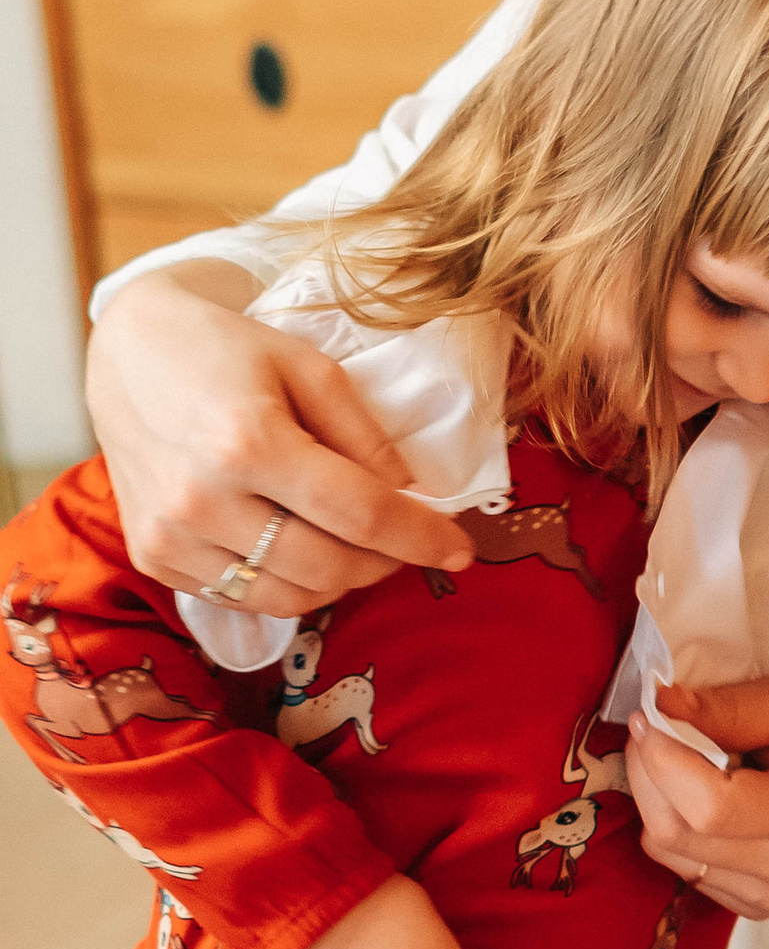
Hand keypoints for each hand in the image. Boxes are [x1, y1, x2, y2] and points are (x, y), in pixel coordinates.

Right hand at [87, 271, 473, 615]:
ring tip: (354, 545)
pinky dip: (287, 584)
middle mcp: (202, 499)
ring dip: (340, 579)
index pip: (360, 514)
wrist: (128, 354)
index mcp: (248, 442)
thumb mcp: (308, 367)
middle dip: (385, 562)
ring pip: (291, 597)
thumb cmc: (227, 350)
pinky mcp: (153, 557)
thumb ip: (364, 437)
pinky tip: (298, 547)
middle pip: (330, 567)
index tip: (461, 548)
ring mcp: (171, 536)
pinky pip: (244, 598)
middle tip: (402, 540)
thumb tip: (414, 498)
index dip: (421, 538)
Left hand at [628, 674, 768, 917]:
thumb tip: (660, 707)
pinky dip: (675, 824)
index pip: (712, 806)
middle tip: (657, 724)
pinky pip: (683, 866)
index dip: (664, 760)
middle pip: (678, 831)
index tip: (650, 714)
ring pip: (670, 851)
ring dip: (655, 796)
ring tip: (684, 756)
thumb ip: (733, 707)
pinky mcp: (757, 905)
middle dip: (648, 771)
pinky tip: (704, 794)